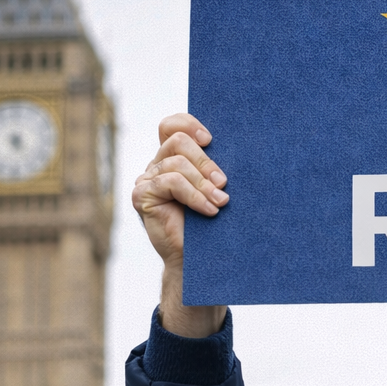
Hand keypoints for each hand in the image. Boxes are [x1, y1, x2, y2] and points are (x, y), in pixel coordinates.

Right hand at [131, 113, 228, 336]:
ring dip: (203, 183)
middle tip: (224, 183)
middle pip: (177, 141)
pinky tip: (208, 210)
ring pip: (176, 163)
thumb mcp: (216, 189)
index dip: (189, 124)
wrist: (198, 261)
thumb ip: (215, 168)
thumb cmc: (212, 224)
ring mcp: (147, 180)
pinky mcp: (143, 196)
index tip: (211, 140)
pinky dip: (194, 195)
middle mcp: (156, 166)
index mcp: (173, 158)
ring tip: (221, 202)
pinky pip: (170, 182)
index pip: (171, 125)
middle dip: (205, 161)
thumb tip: (243, 147)